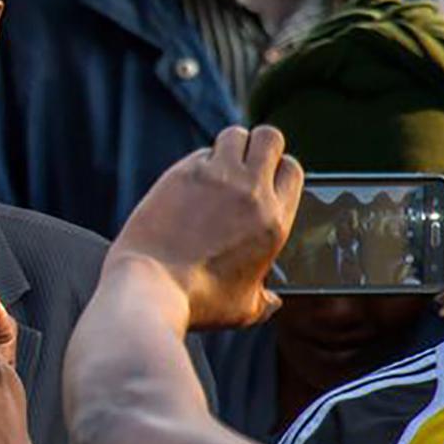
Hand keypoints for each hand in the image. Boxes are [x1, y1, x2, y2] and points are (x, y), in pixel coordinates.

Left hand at [107, 126, 302, 330]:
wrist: (150, 289)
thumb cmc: (197, 303)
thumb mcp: (244, 309)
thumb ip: (265, 301)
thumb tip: (274, 302)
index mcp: (274, 221)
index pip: (293, 170)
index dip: (279, 170)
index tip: (265, 180)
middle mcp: (251, 192)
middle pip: (269, 138)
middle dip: (259, 146)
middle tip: (242, 165)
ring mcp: (215, 178)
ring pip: (235, 135)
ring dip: (229, 147)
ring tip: (217, 168)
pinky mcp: (180, 174)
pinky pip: (199, 153)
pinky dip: (198, 163)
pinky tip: (187, 184)